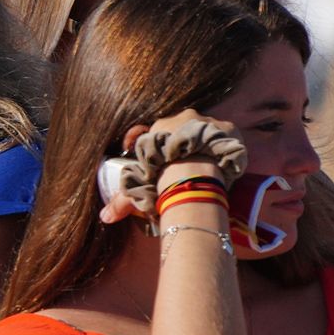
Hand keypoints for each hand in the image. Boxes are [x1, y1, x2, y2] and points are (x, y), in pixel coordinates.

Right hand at [99, 109, 236, 224]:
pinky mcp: (229, 128)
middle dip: (187, 146)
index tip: (166, 167)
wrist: (192, 173)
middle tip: (190, 169)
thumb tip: (104, 218)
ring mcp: (208, 120)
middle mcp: (184, 116)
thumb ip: (121, 201)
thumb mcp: (137, 188)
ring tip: (210, 168)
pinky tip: (226, 165)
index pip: (160, 133)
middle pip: (186, 129)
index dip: (162, 150)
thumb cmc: (162, 175)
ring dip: (209, 147)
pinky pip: (229, 137)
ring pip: (208, 132)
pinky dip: (228, 150)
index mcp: (161, 125)